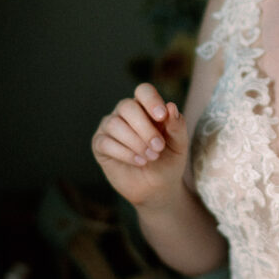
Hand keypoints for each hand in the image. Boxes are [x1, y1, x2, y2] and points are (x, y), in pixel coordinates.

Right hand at [91, 83, 189, 210]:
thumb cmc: (169, 160)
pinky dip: (124, 153)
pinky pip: (105, 142)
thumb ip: (177, 125)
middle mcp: (126, 113)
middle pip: (127, 106)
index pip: (143, 91)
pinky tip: (139, 162)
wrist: (158, 187)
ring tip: (151, 157)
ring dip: (135, 142)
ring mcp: (110, 127)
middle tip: (158, 147)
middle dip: (144, 127)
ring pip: (115, 124)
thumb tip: (171, 106)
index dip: (151, 100)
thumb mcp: (179, 144)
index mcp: (146, 107)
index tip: (162, 116)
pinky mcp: (100, 145)